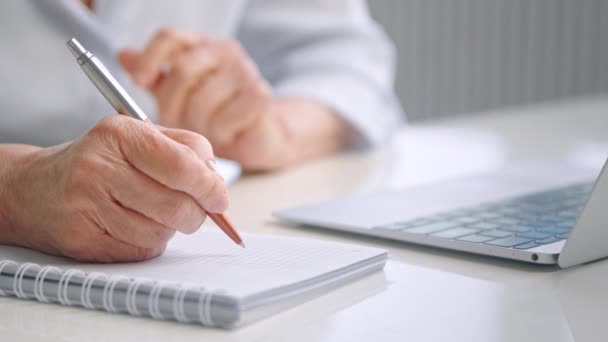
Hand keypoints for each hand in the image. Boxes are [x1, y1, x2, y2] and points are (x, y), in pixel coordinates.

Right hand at [0, 115, 227, 261]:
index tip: (220, 198)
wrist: (33, 189)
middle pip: (177, 205)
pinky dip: (151, 241)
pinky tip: (135, 225)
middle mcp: (100, 168)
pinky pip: (143, 250)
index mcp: (120, 134)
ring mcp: (88, 206)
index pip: (183, 165)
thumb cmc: (99, 161)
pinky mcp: (84, 240)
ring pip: (162, 231)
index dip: (210, 186)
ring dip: (171, 227)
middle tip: (196, 209)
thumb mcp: (139, 137)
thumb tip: (218, 184)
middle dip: (197, 213)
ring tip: (154, 211)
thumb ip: (185, 150)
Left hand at [118, 28, 352, 169]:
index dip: (150, 58)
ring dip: (197, 125)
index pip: (171, 37)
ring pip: (203, 99)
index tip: (139, 82)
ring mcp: (246, 71)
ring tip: (204, 131)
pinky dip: (220, 132)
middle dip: (171, 104)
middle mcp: (225, 51)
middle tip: (173, 125)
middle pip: (183, 69)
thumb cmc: (215, 114)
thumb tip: (124, 55)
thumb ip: (155, 76)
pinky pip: (224, 118)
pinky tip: (226, 133)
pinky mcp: (260, 95)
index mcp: (201, 46)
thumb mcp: (179, 95)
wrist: (258, 135)